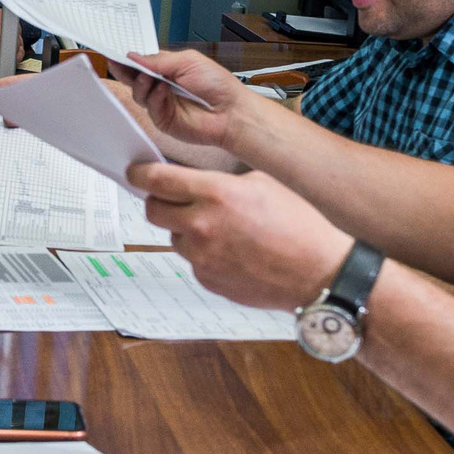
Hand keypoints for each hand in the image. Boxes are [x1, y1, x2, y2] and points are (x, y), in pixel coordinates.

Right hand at [121, 48, 261, 152]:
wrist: (231, 111)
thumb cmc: (217, 85)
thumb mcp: (188, 62)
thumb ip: (159, 60)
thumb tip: (134, 56)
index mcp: (167, 69)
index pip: (141, 63)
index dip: (128, 59)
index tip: (115, 54)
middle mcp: (161, 86)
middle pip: (134, 78)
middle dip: (126, 71)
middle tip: (118, 64)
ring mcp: (160, 104)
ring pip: (138, 93)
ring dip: (141, 84)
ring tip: (149, 77)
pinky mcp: (163, 120)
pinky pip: (150, 108)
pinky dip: (155, 98)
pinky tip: (163, 91)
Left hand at [132, 163, 353, 310]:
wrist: (318, 272)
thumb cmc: (300, 225)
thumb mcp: (263, 183)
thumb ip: (222, 181)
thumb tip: (196, 181)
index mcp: (215, 194)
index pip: (157, 180)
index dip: (140, 174)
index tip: (135, 172)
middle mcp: (202, 226)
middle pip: (153, 210)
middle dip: (159, 201)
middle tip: (173, 198)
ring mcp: (202, 257)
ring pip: (175, 236)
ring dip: (187, 229)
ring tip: (222, 229)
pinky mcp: (207, 280)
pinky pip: (194, 261)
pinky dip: (205, 254)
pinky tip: (233, 251)